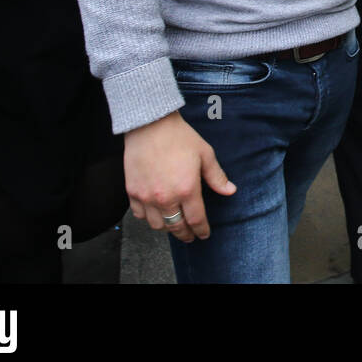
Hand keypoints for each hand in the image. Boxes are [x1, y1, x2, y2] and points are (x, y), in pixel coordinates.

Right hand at [123, 111, 235, 242]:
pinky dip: (148, 218)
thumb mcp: (205, 154)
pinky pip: (140, 215)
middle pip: (176, 227)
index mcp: (187, 189)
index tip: (204, 235)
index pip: (196, 219)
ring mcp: (146, 196)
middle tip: (190, 236)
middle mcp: (165, 197)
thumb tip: (230, 191)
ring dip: (167, 228)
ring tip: (174, 225)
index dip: (201, 230)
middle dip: (185, 234)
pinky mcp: (132, 192)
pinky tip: (155, 214)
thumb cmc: (180, 138)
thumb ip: (217, 177)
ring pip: (157, 225)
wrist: (150, 125)